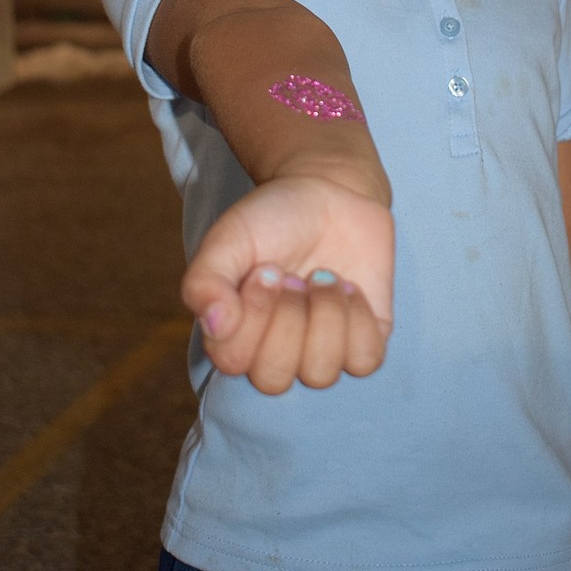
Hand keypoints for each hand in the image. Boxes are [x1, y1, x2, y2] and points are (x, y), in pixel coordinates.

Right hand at [181, 174, 394, 393]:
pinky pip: (365, 358)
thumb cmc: (271, 221)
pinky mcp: (364, 342)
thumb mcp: (228, 238)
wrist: (328, 192)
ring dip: (324, 314)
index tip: (265, 269)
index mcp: (236, 337)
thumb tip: (215, 325)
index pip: (234, 362)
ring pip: (321, 372)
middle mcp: (277, 355)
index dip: (253, 315)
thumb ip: (205, 281)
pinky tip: (348, 287)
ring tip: (322, 277)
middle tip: (292, 275)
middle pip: (275, 378)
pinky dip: (359, 319)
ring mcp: (322, 352)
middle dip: (287, 317)